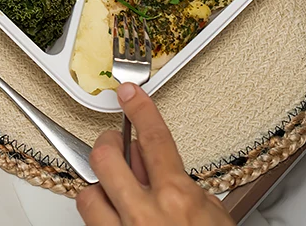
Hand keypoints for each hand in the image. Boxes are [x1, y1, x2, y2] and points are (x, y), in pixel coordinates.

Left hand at [77, 84, 230, 225]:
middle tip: (115, 147)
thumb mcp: (217, 219)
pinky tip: (115, 215)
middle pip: (106, 157)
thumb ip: (192, 192)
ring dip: (102, 188)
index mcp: (177, 199)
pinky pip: (88, 219)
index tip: (130, 93)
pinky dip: (100, 212)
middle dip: (108, 146)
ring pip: (88, 192)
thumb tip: (171, 173)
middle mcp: (144, 213)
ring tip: (117, 194)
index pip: (154, 139)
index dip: (140, 111)